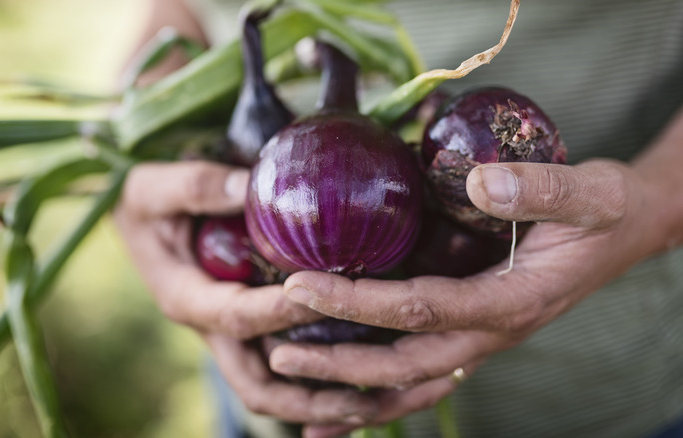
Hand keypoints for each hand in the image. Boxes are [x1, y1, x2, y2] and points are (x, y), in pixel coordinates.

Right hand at [114, 161, 378, 425]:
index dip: (281, 311)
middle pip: (256, 383)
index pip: (239, 316)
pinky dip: (316, 378)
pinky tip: (359, 377)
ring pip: (272, 386)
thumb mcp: (152, 187)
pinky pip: (282, 363)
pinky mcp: (247, 327)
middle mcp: (210, 327)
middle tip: (362, 397)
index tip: (326, 296)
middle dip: (305, 397)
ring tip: (371, 405)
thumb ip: (196, 186)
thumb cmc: (145, 203)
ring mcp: (230, 334)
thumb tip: (250, 188)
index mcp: (185, 298)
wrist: (139, 221)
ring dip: (316, 402)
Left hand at [267, 159, 655, 436]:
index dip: (357, 304)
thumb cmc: (607, 210)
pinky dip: (378, 394)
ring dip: (352, 391)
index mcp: (509, 302)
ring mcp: (480, 340)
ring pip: (410, 383)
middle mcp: (490, 333)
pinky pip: (422, 375)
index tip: (299, 287)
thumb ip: (541, 188)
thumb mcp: (589, 191)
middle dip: (338, 363)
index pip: (419, 310)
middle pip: (404, 364)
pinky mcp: (471, 332)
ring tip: (295, 390)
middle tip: (276, 351)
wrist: (628, 231)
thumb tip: (479, 183)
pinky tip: (338, 406)